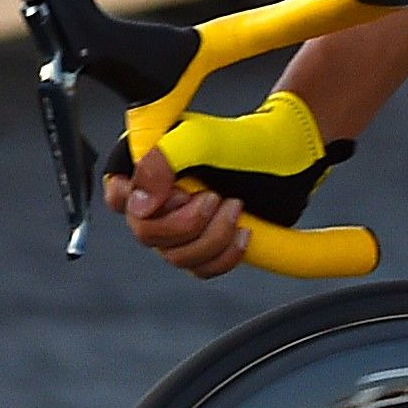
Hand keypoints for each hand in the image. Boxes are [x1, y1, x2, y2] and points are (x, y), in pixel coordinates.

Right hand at [108, 88, 335, 279]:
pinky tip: (243, 233)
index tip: (178, 191)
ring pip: (175, 256)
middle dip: (186, 221)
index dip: (140, 203)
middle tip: (215, 197)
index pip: (117, 195)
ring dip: (211, 237)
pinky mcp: (207, 243)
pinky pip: (201, 269)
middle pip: (146, 233)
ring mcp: (182, 223)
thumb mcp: (201, 139)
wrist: (291, 157)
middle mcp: (159, 197)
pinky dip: (224, 256)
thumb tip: (137, 205)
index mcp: (148, 167)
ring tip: (236, 206)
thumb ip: (161, 161)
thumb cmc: (246, 141)